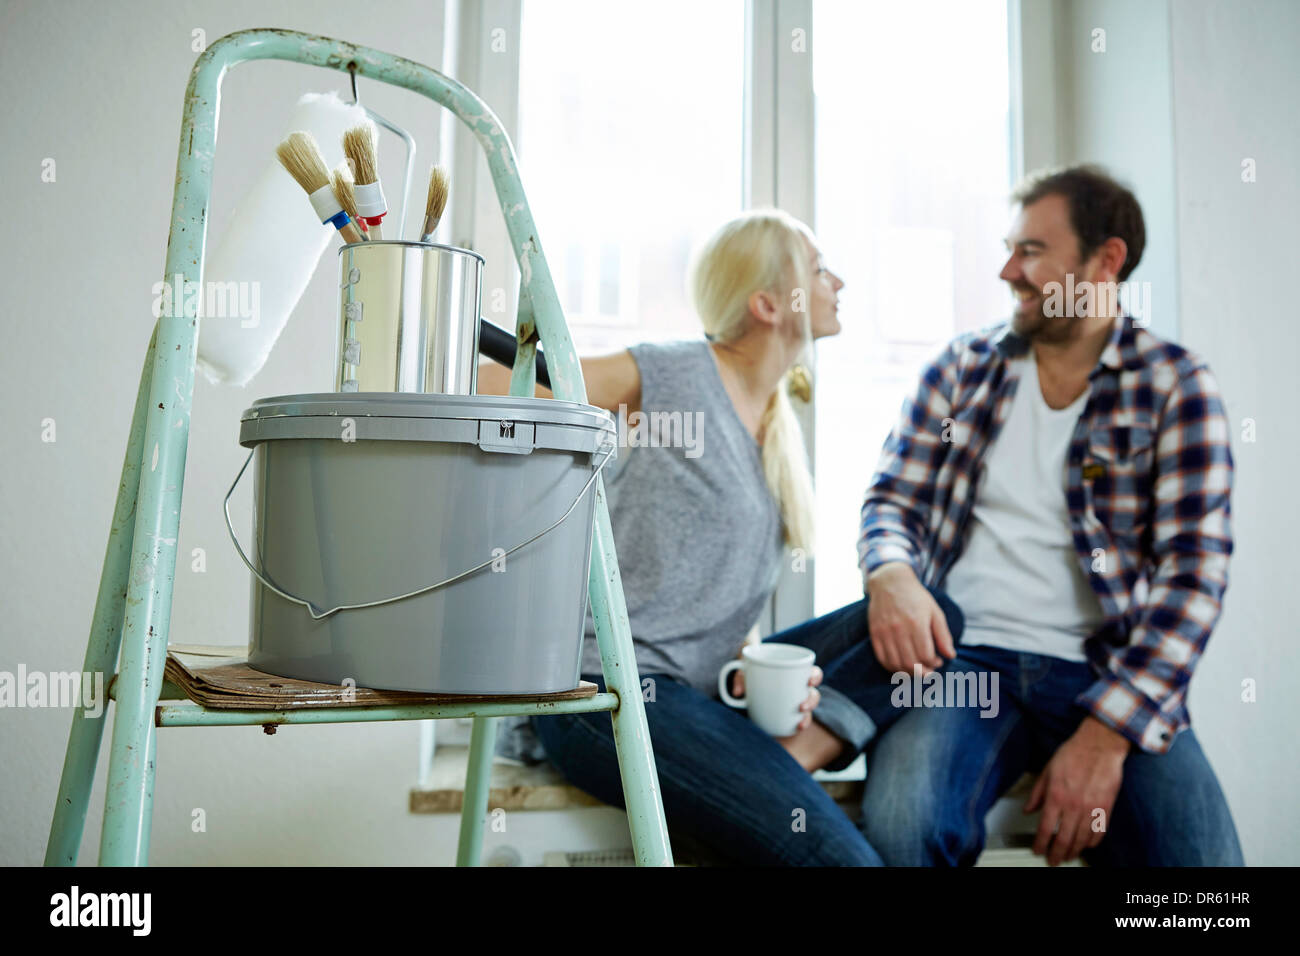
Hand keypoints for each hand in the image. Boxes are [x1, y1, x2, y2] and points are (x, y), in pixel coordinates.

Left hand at [733, 664, 822, 731]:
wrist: (746, 678)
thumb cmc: (750, 669)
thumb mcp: (745, 669)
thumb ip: (740, 677)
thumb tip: (737, 693)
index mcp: (795, 672)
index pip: (813, 672)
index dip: (815, 676)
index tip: (809, 681)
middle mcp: (798, 688)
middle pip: (813, 694)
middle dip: (812, 701)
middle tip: (801, 706)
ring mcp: (794, 702)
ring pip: (809, 710)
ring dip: (807, 716)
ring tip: (800, 723)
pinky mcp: (788, 715)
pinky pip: (798, 720)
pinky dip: (800, 724)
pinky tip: (797, 728)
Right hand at [866, 563, 955, 674]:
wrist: (890, 582)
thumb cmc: (916, 597)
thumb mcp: (935, 612)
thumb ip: (943, 635)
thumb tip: (950, 656)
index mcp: (917, 623)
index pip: (926, 655)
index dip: (934, 663)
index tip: (937, 661)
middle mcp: (899, 629)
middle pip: (910, 663)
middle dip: (922, 672)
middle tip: (928, 671)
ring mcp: (885, 632)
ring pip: (896, 664)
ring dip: (908, 673)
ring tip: (916, 669)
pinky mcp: (875, 634)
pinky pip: (882, 658)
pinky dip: (892, 667)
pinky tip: (901, 665)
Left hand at [1024, 717, 1129, 865]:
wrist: (1099, 745)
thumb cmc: (1074, 754)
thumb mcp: (1048, 771)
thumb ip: (1037, 793)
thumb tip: (1029, 809)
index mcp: (1056, 796)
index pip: (1046, 828)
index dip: (1040, 844)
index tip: (1038, 850)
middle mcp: (1073, 806)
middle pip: (1064, 839)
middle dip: (1057, 854)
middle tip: (1053, 860)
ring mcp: (1092, 808)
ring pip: (1082, 839)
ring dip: (1073, 851)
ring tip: (1068, 855)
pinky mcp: (1106, 808)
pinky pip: (1099, 832)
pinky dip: (1092, 842)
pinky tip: (1086, 844)